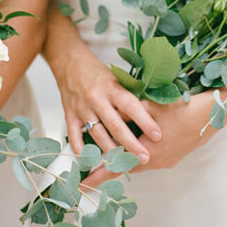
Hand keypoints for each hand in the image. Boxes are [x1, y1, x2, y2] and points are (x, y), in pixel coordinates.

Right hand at [52, 45, 159, 161]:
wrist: (69, 62)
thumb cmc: (97, 72)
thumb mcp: (116, 78)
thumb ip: (128, 96)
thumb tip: (150, 114)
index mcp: (111, 87)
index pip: (131, 106)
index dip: (145, 121)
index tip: (158, 135)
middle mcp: (96, 98)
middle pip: (115, 125)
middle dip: (131, 144)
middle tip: (144, 157)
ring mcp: (82, 108)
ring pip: (97, 134)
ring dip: (111, 151)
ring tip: (123, 163)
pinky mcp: (69, 114)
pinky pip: (75, 135)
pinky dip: (82, 149)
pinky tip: (91, 161)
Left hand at [82, 92, 218, 186]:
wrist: (210, 116)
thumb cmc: (179, 109)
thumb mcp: (148, 108)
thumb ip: (126, 115)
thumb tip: (108, 117)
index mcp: (146, 152)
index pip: (116, 167)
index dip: (98, 176)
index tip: (82, 184)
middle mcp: (154, 162)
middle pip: (125, 168)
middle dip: (107, 169)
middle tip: (89, 172)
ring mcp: (165, 162)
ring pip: (137, 164)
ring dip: (123, 160)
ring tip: (107, 158)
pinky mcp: (172, 159)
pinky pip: (149, 160)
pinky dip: (137, 156)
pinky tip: (132, 147)